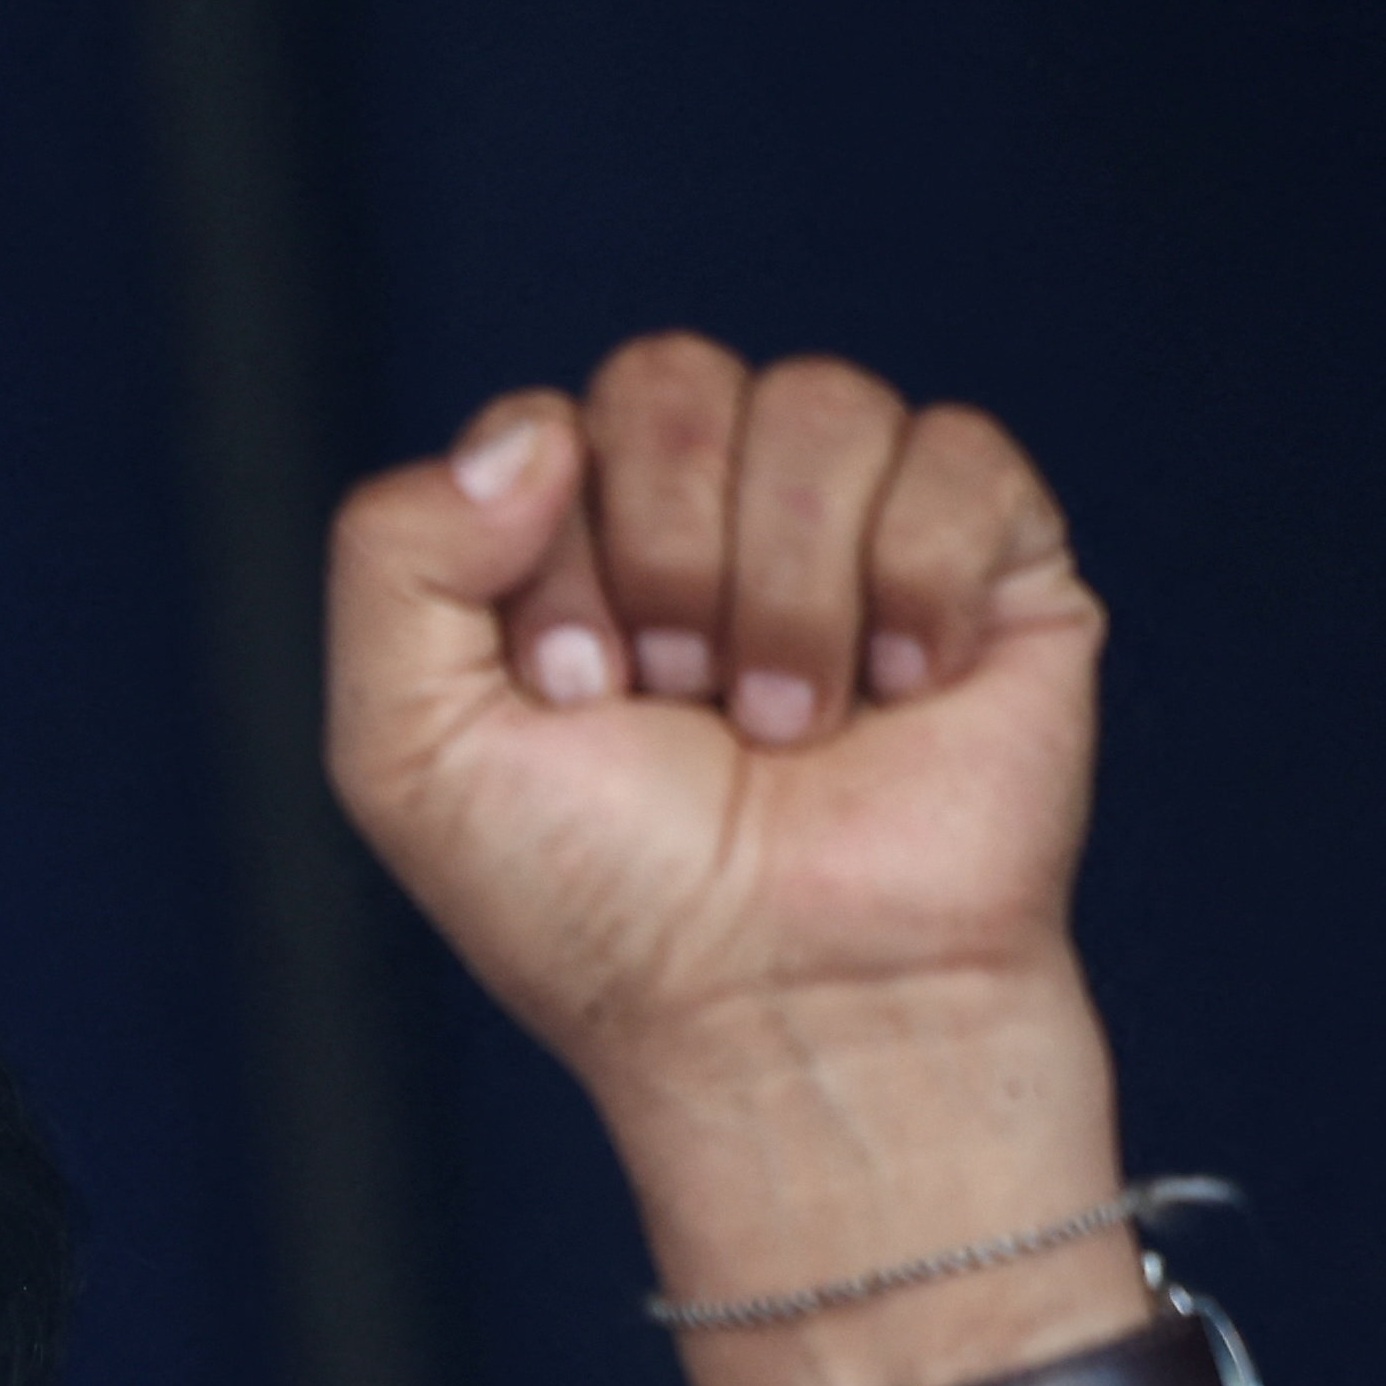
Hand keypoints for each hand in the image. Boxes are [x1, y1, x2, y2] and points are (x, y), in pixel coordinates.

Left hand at [327, 336, 1097, 1120]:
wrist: (780, 1007)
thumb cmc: (600, 906)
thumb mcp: (403, 750)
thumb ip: (390, 557)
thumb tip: (530, 432)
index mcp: (568, 552)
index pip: (554, 423)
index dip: (553, 550)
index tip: (575, 694)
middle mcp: (709, 522)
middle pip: (674, 378)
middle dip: (665, 554)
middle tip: (677, 705)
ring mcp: (852, 533)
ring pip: (821, 405)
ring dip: (786, 593)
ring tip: (785, 727)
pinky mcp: (995, 561)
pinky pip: (958, 455)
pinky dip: (916, 587)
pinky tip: (900, 695)